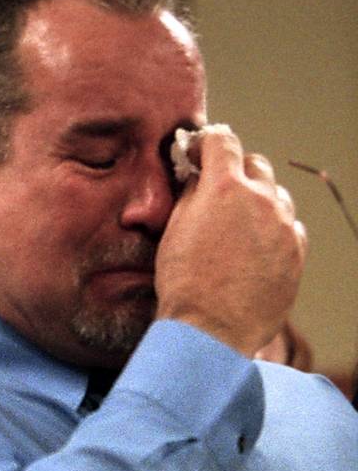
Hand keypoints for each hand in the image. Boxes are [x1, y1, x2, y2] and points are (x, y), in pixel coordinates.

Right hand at [155, 127, 306, 356]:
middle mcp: (261, 199)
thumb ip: (190, 196)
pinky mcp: (297, 251)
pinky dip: (272, 230)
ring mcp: (284, 225)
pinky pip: (289, 227)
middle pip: (255, 164)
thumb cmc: (184, 284)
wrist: (211, 330)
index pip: (222, 141)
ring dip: (257, 202)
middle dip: (236, 172)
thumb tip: (198, 179)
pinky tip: (252, 251)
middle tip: (217, 191)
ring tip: (236, 228)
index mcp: (224, 188)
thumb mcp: (173, 231)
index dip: (207, 141)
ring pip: (276, 196)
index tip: (199, 150)